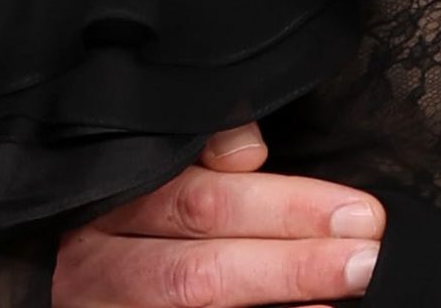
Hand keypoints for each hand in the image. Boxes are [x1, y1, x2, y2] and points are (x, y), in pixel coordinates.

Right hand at [52, 127, 383, 307]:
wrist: (74, 282)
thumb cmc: (135, 212)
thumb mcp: (158, 169)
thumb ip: (206, 152)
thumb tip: (249, 150)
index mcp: (111, 204)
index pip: (203, 201)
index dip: (286, 207)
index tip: (357, 212)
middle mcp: (98, 269)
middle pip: (202, 270)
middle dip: (293, 263)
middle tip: (366, 259)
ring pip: (196, 306)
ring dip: (278, 299)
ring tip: (343, 294)